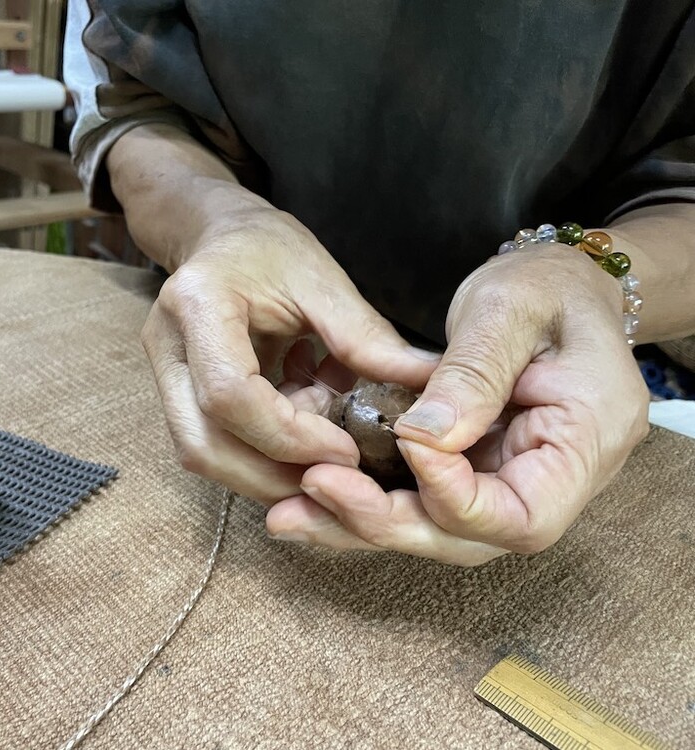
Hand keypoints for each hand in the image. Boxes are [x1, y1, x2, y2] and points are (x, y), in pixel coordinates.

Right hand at [141, 197, 438, 502]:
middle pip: (203, 443)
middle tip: (338, 476)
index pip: (229, 394)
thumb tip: (426, 387)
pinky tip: (300, 426)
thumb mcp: (322, 280)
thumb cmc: (268, 247)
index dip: (289, 435)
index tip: (345, 449)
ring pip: (200, 454)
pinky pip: (211, 445)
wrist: (219, 235)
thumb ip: (366, 338)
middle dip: (274, 474)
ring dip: (267, 471)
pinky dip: (261, 453)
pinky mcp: (174, 395)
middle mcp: (165, 345)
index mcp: (198, 303)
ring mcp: (162, 374)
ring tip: (321, 449)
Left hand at [266, 243, 649, 564]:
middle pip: (467, 538)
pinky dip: (365, 501)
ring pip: (434, 529)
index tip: (405, 445)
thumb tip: (422, 440)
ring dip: (359, 524)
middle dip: (385, 522)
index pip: (522, 516)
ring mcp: (508, 482)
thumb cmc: (548, 286)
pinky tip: (309, 494)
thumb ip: (473, 374)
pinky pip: (418, 501)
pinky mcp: (470, 472)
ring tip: (288, 513)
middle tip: (314, 489)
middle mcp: (549, 482)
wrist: (558, 284)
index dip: (454, 498)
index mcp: (586, 445)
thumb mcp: (511, 310)